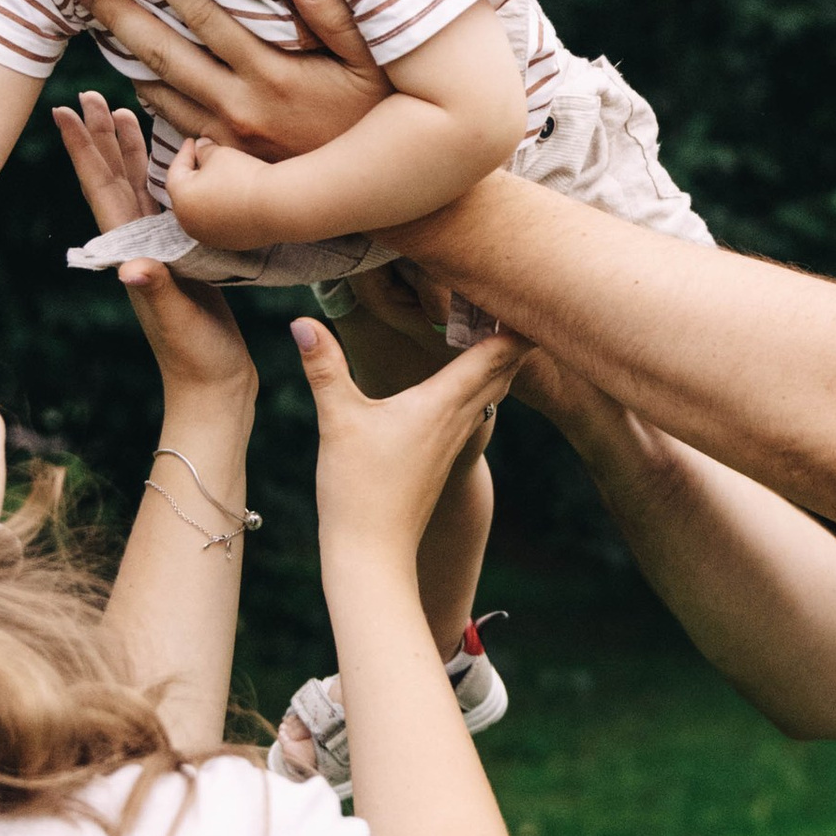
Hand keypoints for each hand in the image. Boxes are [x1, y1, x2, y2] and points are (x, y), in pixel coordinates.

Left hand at [52, 90, 256, 411]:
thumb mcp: (177, 321)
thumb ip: (156, 291)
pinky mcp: (185, 254)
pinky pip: (168, 202)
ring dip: (129, 150)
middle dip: (101, 137)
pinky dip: (164, 173)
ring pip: (139, 186)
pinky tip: (171, 158)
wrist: (215, 386)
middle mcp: (139, 244)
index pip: (101, 191)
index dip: (82, 151)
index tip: (64, 112)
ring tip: (125, 111)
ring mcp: (160, 248)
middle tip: (91, 94)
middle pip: (114, 178)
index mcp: (131, 251)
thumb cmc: (195, 356)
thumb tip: (131, 268)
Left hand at [75, 0, 387, 157]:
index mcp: (272, 74)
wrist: (373, 189)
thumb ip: (336, 15)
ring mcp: (228, 137)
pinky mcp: (226, 158)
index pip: (204, 17)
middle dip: (120, 15)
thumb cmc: (378, 114)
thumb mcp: (372, 61)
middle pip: (165, 54)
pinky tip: (132, 72)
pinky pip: (174, 122)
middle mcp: (240, 106)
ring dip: (124, 55)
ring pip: (160, 91)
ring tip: (95, 21)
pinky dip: (148, 95)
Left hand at [166, 133, 300, 250]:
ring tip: (218, 180)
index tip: (192, 141)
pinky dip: (220, 210)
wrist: (276, 206)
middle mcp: (188, 222)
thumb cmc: (243, 176)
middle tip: (201, 160)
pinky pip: (218, 223)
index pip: (176, 171)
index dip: (184, 153)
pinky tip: (232, 198)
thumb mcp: (219, 154)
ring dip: (206, 196)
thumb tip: (201, 148)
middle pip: (185, 194)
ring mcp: (208, 236)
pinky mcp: (227, 243)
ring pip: (201, 211)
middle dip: (192, 176)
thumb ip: (204, 150)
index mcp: (181, 197)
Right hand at [294, 310, 529, 562]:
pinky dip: (487, 378)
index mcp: (443, 403)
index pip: (497, 353)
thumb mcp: (337, 421)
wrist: (374, 551)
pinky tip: (475, 369)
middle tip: (525, 290)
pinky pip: (479, 404)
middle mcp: (460, 417)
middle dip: (519, 328)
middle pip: (507, 366)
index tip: (533, 285)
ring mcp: (456, 437)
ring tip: (505, 318)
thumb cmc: (357, 488)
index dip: (516, 320)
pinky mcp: (445, 452)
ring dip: (504, 354)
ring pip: (496, 386)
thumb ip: (323, 367)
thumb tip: (301, 321)